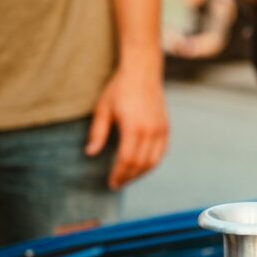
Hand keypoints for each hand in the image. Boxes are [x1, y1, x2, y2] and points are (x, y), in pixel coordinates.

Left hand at [86, 62, 168, 189]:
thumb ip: (97, 133)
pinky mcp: (166, 128)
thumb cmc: (119, 89)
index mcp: (133, 127)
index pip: (127, 159)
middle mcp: (150, 130)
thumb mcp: (102, 109)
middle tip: (117, 184)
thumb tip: (90, 153)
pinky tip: (141, 167)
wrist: (142, 72)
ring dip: (140, 173)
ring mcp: (160, 130)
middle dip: (128, 177)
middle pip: (140, 164)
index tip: (111, 183)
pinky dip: (152, 163)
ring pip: (153, 161)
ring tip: (128, 178)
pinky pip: (161, 153)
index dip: (119, 174)